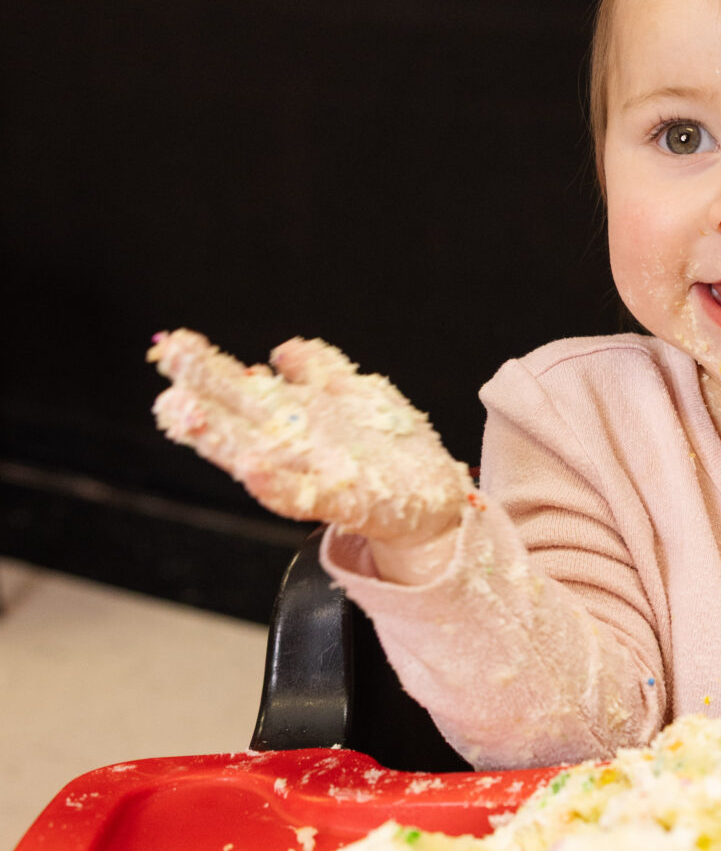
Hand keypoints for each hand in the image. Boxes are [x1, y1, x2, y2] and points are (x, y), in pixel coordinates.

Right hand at [150, 331, 471, 546]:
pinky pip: (310, 496)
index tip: (172, 347)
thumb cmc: (385, 452)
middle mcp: (297, 449)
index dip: (206, 371)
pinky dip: (279, 487)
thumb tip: (281, 350)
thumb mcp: (354, 397)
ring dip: (222, 439)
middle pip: (240, 420)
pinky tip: (254, 472)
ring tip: (188, 417)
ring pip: (259, 455)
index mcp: (296, 421)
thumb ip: (318, 372)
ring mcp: (319, 475)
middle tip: (160, 381)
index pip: (242, 393)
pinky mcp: (350, 501)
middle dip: (202, 400)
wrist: (430, 504)